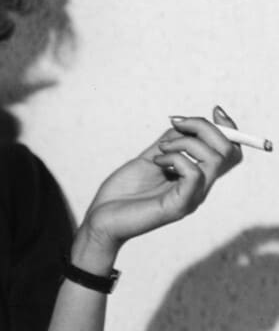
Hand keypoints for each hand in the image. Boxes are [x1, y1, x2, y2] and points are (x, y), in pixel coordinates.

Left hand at [82, 106, 241, 251]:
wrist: (101, 219)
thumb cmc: (123, 192)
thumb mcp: (151, 158)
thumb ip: (171, 142)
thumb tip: (186, 125)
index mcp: (195, 177)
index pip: (230, 152)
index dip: (229, 127)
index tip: (214, 110)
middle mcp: (199, 188)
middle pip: (228, 151)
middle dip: (206, 127)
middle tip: (176, 125)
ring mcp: (191, 198)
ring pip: (215, 159)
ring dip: (186, 142)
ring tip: (161, 149)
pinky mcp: (179, 206)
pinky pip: (194, 174)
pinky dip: (176, 158)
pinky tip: (157, 162)